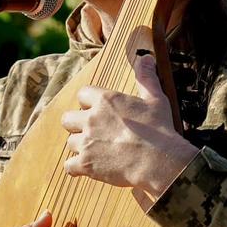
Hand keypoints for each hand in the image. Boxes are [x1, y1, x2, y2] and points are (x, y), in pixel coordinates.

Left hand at [60, 52, 198, 197]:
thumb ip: (146, 77)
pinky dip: (77, 169)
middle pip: (67, 119)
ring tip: (97, 152)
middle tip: (92, 132)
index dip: (88, 103)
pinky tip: (89, 169)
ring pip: (70, 143)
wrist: (159, 162)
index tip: (98, 110)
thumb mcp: (155, 99)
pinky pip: (69, 166)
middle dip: (76, 125)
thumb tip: (146, 57)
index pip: (82, 94)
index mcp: (105, 100)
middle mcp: (91, 119)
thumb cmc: (159, 130)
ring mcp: (86, 142)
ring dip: (80, 147)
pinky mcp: (86, 164)